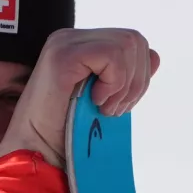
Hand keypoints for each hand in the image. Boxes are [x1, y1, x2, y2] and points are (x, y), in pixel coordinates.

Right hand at [0, 28, 159, 167]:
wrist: (39, 153)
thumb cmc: (67, 133)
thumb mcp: (107, 99)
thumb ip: (127, 74)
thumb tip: (154, 55)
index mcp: (80, 46)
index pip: (131, 43)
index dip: (137, 76)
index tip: (118, 105)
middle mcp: (70, 38)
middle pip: (134, 41)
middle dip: (135, 81)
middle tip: (112, 109)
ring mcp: (65, 43)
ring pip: (128, 45)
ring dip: (124, 85)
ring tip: (103, 108)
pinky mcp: (63, 54)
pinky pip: (112, 55)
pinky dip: (114, 82)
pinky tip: (95, 101)